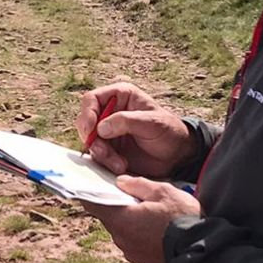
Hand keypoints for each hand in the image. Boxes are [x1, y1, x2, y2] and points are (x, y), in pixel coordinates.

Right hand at [78, 81, 194, 178]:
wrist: (177, 155)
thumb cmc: (168, 131)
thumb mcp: (151, 122)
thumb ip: (126, 121)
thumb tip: (100, 128)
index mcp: (120, 96)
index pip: (91, 99)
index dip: (87, 114)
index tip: (92, 130)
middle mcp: (109, 112)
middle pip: (85, 122)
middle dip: (92, 139)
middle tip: (104, 151)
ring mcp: (108, 131)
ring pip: (90, 141)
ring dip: (101, 154)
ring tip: (119, 163)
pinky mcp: (109, 149)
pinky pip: (96, 155)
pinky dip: (105, 163)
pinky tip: (121, 166)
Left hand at [83, 177, 202, 262]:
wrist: (202, 251)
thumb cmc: (183, 218)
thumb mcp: (163, 192)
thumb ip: (138, 184)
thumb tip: (121, 182)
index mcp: (121, 220)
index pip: (93, 204)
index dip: (90, 192)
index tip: (91, 184)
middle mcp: (121, 238)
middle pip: (108, 217)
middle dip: (115, 205)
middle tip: (129, 194)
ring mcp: (130, 252)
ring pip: (121, 230)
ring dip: (128, 220)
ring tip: (147, 211)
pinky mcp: (141, 260)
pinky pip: (132, 241)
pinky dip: (137, 232)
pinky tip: (153, 226)